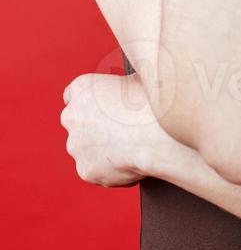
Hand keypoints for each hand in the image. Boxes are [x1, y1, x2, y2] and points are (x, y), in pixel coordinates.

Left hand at [59, 72, 185, 186]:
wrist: (160, 137)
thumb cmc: (155, 104)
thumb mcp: (142, 78)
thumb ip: (127, 82)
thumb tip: (137, 78)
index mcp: (83, 88)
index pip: (74, 94)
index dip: (92, 101)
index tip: (105, 107)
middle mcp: (72, 116)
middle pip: (79, 123)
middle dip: (96, 127)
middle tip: (125, 129)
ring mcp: (76, 146)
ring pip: (87, 149)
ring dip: (104, 149)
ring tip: (135, 148)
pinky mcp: (86, 170)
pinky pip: (98, 170)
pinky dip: (112, 170)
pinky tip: (134, 163)